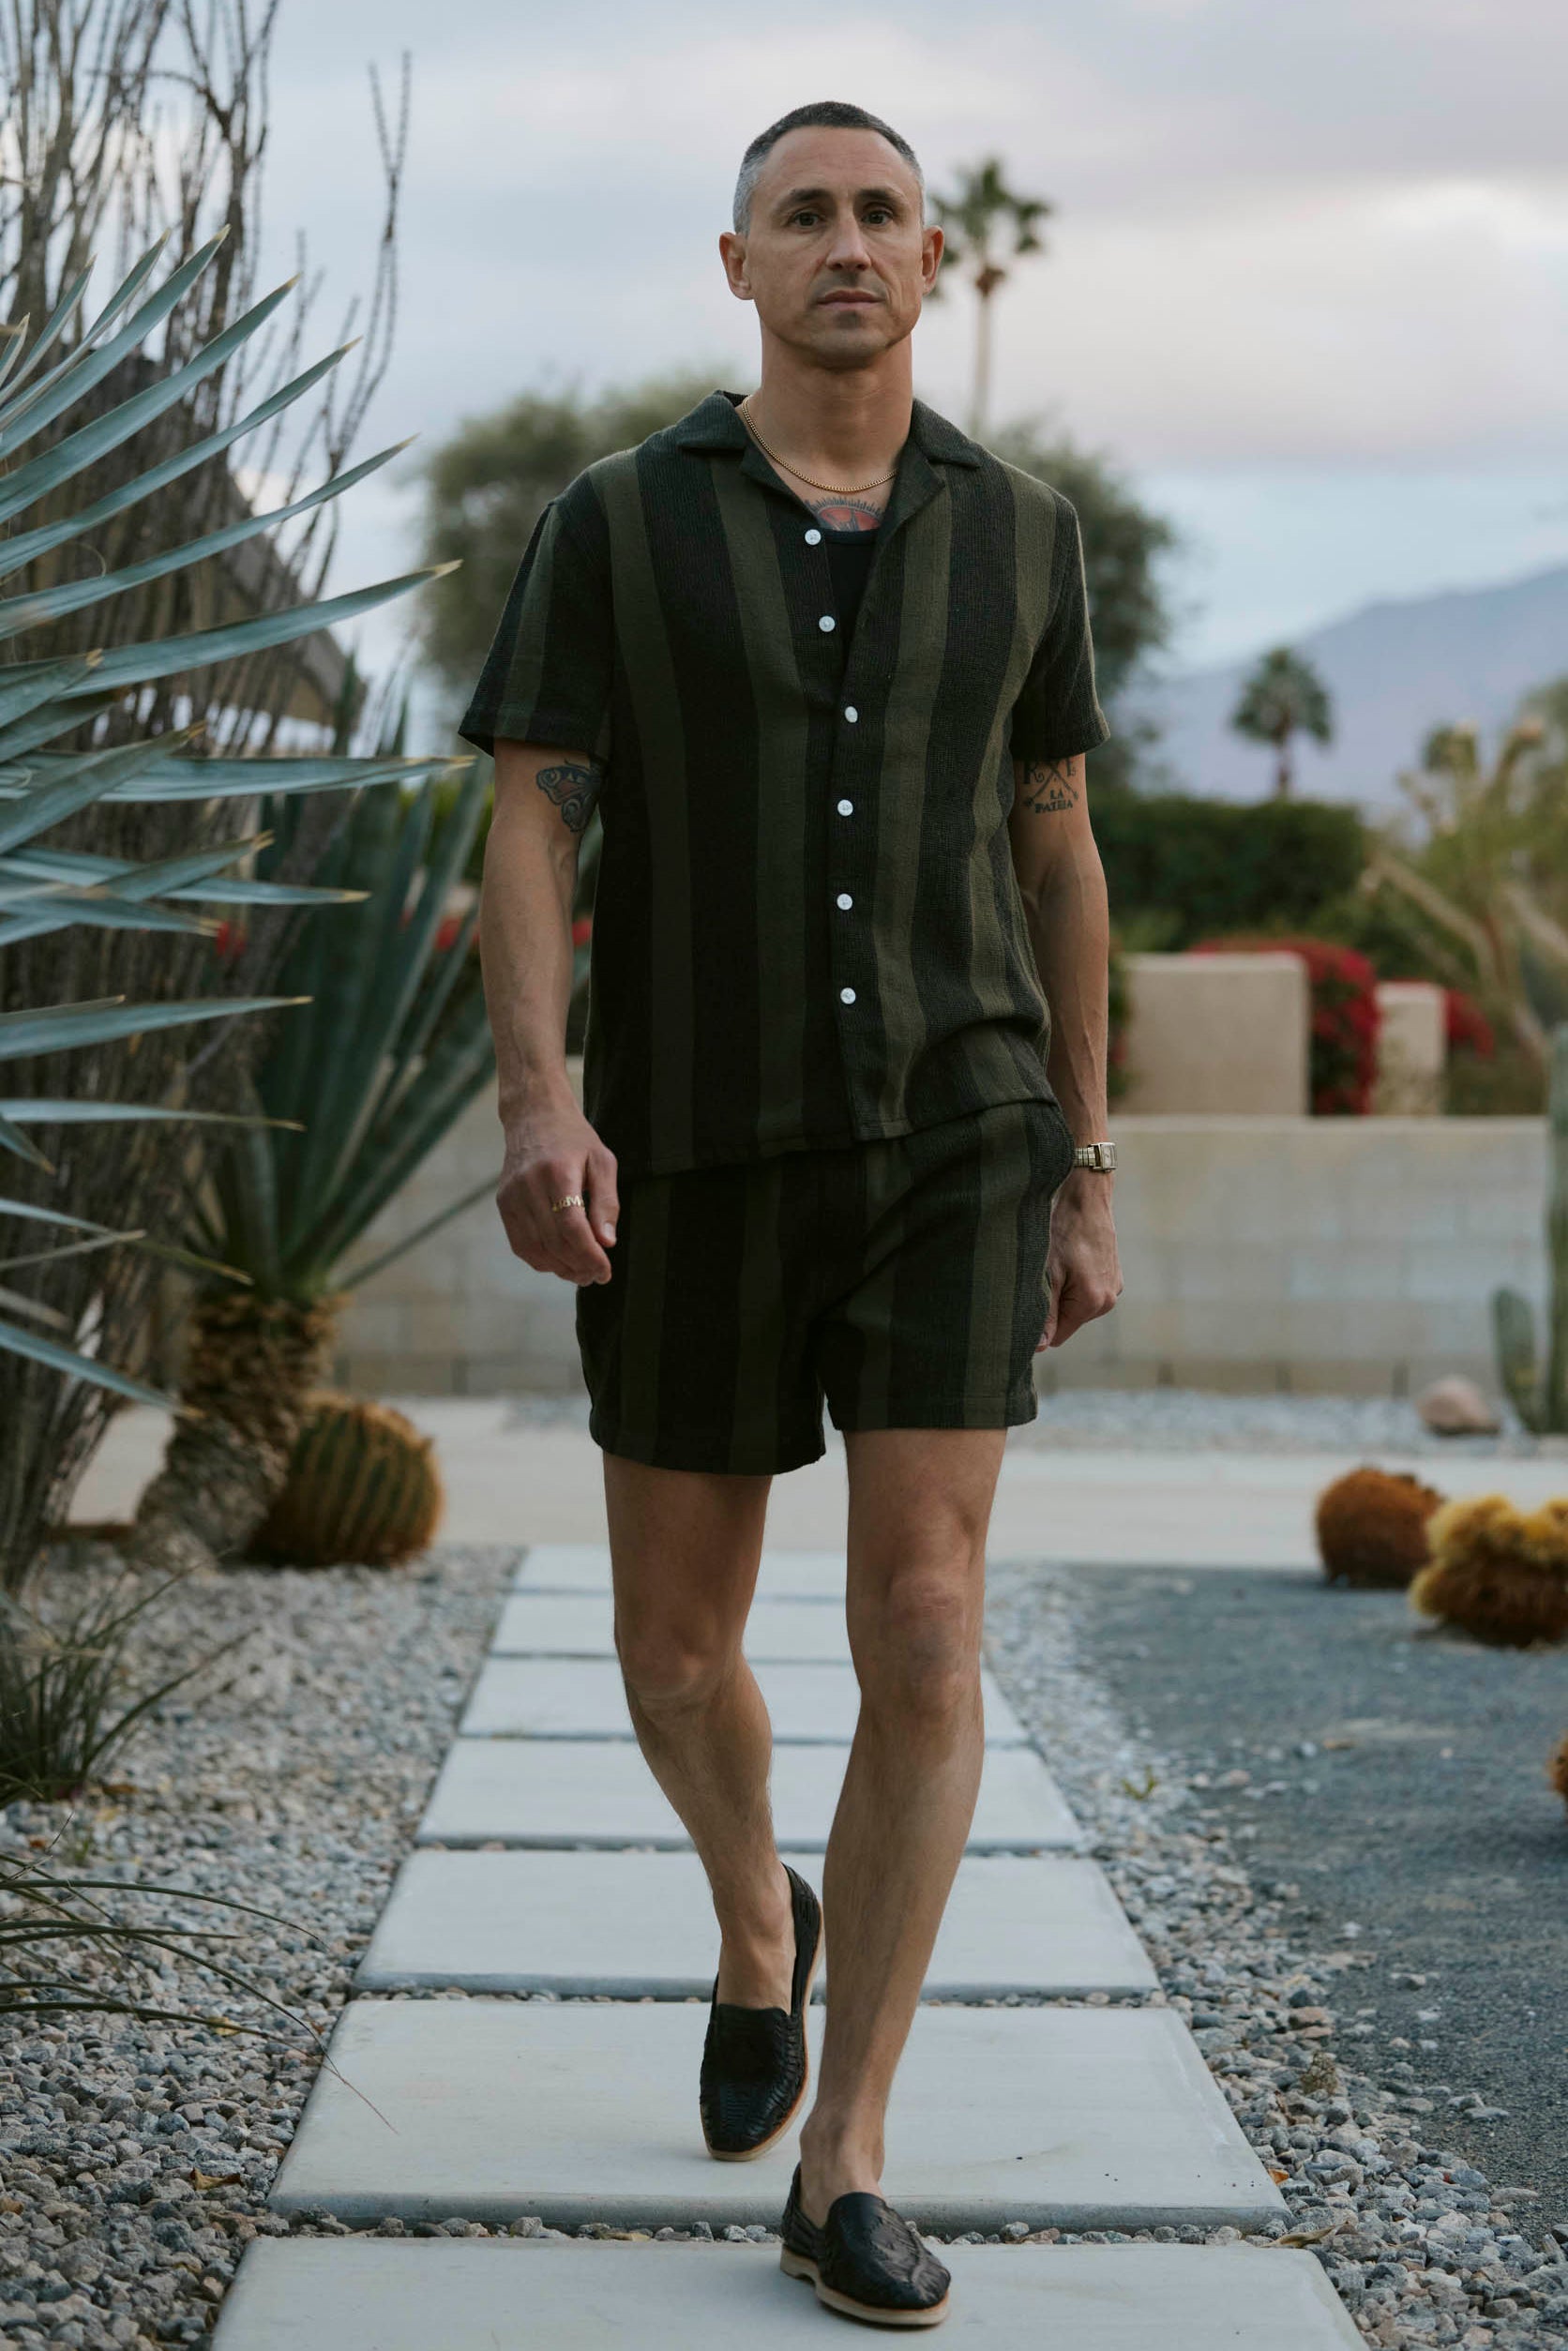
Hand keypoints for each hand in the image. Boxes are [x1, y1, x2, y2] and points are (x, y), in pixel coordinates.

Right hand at [496, 1095, 619, 1285]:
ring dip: (560, 1268)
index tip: (605, 1271)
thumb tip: (607, 1243)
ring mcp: (511, 1196)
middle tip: (597, 1276)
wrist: (534, 1117)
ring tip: (581, 1273)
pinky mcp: (503, 1203)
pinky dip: (540, 1260)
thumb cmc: (574, 1140)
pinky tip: (559, 1263)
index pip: (571, 1226)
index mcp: (557, 1172)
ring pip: (535, 1248)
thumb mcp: (602, 1161)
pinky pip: (520, 1244)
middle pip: (553, 1242)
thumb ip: (606, 1202)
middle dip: (578, 1266)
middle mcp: (528, 1185)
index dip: (589, 1255)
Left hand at [1037, 1171, 1121, 1349]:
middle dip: (1051, 1306)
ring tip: (1057, 1263)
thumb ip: (1045, 1313)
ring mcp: (1113, 1287)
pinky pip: (1085, 1291)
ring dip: (1062, 1292)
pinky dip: (1073, 1281)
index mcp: (1094, 1303)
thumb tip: (1040, 1347)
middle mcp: (1108, 1300)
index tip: (1028, 1302)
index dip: (1039, 1325)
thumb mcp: (1048, 1272)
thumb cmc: (1064, 1230)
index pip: (1058, 1336)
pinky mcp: (1112, 1275)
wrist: (1086, 1196)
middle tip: (1043, 1275)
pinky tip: (1069, 1258)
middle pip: (1067, 1321)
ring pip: (1075, 1305)